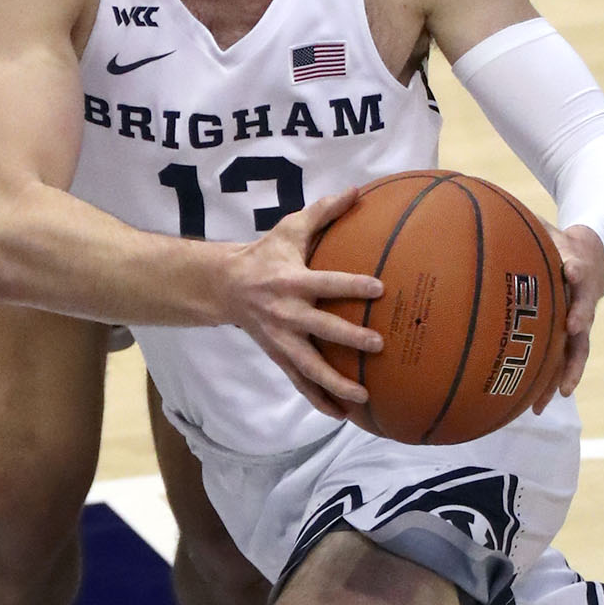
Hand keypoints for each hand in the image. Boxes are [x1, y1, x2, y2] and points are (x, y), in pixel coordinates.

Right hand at [221, 188, 383, 420]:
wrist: (223, 286)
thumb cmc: (266, 254)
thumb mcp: (290, 228)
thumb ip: (324, 211)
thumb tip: (358, 190)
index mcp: (292, 281)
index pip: (327, 283)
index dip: (352, 286)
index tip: (380, 288)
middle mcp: (286, 313)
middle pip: (320, 329)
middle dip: (348, 338)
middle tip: (378, 344)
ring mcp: (281, 339)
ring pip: (310, 366)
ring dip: (335, 383)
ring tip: (363, 395)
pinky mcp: (278, 356)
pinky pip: (300, 382)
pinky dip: (320, 399)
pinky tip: (342, 414)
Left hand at [542, 224, 603, 404]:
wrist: (590, 258)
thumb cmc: (558, 243)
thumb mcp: (545, 228)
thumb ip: (524, 226)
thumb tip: (488, 213)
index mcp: (576, 269)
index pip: (578, 265)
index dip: (574, 268)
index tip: (570, 271)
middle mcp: (582, 300)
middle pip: (584, 314)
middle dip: (579, 320)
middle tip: (574, 326)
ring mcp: (579, 322)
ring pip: (576, 350)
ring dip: (567, 370)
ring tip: (557, 394)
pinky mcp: (571, 338)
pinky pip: (563, 363)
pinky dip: (552, 383)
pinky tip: (535, 406)